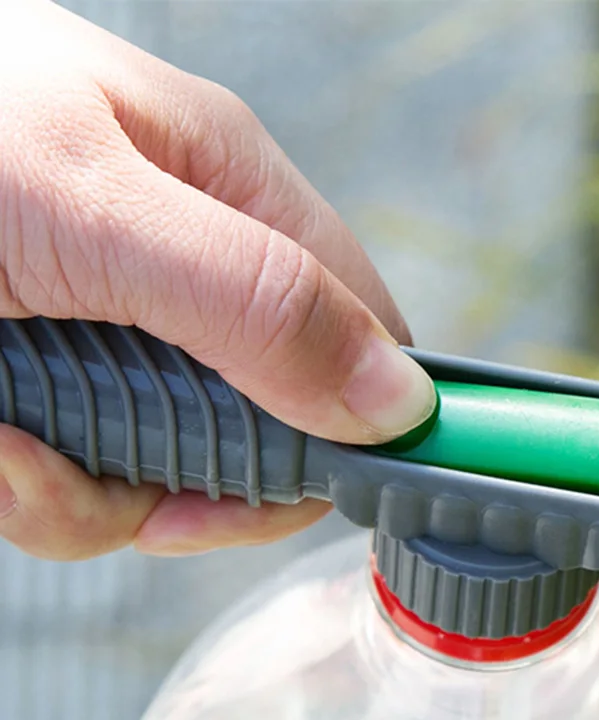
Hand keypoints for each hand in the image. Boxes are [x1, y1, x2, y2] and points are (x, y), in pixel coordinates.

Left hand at [0, 0, 435, 559]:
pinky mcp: (40, 392)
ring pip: (168, 469)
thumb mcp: (93, 213)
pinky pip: (77, 485)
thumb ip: (258, 302)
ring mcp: (106, 338)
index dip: (353, 417)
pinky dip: (27, 489)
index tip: (309, 484)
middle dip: (200, 477)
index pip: (358, 325)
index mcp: (223, 188)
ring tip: (12, 445)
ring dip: (92, 489)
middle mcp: (178, 268)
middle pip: (265, 420)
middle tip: (145, 490)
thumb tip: (397, 398)